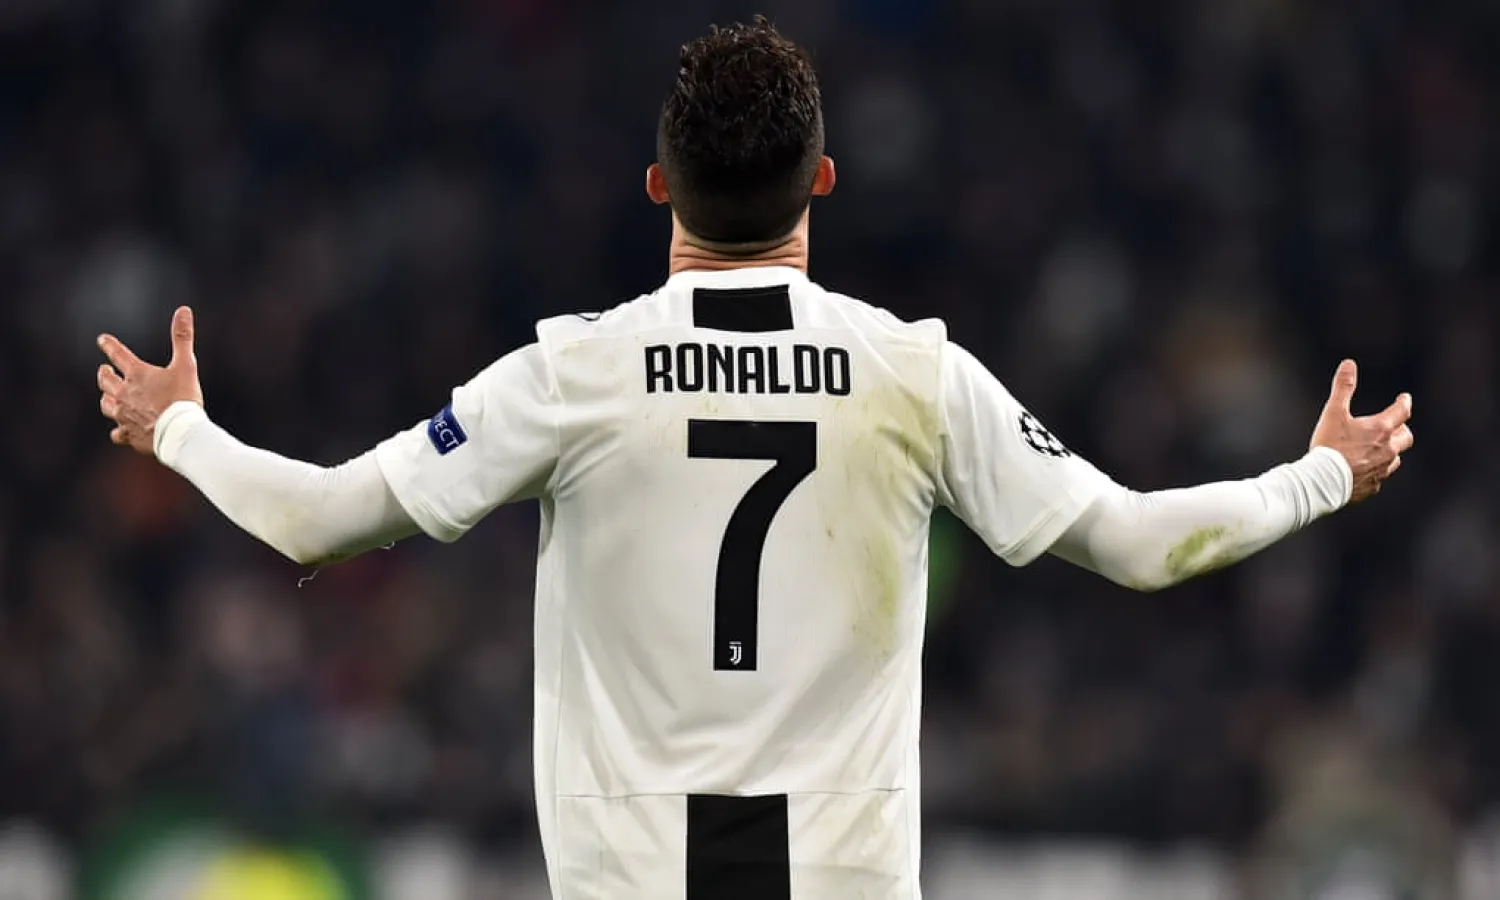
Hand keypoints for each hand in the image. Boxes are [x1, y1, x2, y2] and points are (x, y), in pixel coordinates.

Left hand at [96, 306, 203, 454]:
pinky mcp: (129, 435)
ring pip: (106, 405)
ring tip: (108, 397)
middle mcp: (125, 394)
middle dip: (104, 374)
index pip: (118, 354)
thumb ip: (183, 337)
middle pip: (106, 381)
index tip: (101, 339)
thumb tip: (183, 310)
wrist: (179, 432)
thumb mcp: (187, 365)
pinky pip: (117, 433)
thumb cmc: (183, 398)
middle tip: (104, 371)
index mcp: (138, 374)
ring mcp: (124, 415)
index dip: (109, 345)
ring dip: (107, 399)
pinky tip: (121, 431)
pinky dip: (118, 431)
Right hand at [1309, 359, 1412, 502]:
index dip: (1404, 402)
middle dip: (1402, 429)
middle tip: (1396, 426)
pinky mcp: (1373, 485)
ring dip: (1391, 452)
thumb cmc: (1329, 446)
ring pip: (1396, 458)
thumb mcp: (1333, 412)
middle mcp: (1388, 449)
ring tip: (1380, 449)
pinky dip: (1375, 470)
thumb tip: (1349, 364)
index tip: (1404, 398)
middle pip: (1406, 437)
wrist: (1323, 481)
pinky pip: (1380, 476)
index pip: (1402, 411)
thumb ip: (1343, 388)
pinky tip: (1364, 470)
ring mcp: (1382, 469)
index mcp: (1381, 429)